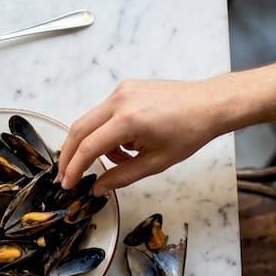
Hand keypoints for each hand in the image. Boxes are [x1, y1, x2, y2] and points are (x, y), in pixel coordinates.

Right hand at [57, 79, 231, 194]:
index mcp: (129, 120)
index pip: (89, 147)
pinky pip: (103, 113)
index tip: (67, 184)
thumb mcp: (155, 163)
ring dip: (92, 144)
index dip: (74, 168)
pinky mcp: (125, 88)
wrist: (209, 104)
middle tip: (66, 175)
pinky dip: (105, 131)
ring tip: (116, 160)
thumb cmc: (190, 131)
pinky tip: (124, 144)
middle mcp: (120, 100)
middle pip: (79, 130)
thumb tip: (97, 188)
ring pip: (90, 121)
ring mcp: (121, 91)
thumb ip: (121, 177)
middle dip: (69, 155)